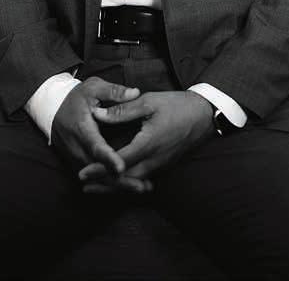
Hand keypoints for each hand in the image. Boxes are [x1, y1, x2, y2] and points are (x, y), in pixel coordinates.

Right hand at [50, 78, 150, 192]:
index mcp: (82, 127)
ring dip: (119, 185)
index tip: (121, 167)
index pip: (95, 145)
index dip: (108, 158)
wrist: (53, 109)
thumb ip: (114, 91)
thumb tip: (135, 93)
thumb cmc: (77, 98)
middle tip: (143, 186)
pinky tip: (133, 185)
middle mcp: (77, 148)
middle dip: (119, 180)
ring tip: (143, 187)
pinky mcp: (79, 164)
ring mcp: (77, 158)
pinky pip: (95, 178)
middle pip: (98, 170)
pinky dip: (112, 184)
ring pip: (98, 178)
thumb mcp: (93, 88)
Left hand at [79, 90, 215, 191]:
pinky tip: (119, 182)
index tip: (83, 173)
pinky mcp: (164, 164)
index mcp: (149, 144)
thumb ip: (122, 110)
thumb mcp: (148, 102)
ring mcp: (161, 164)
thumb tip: (97, 114)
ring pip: (135, 181)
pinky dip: (128, 182)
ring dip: (115, 185)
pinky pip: (143, 178)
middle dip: (104, 184)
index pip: (120, 162)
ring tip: (96, 187)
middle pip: (126, 179)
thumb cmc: (176, 106)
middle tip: (84, 184)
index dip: (101, 169)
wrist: (204, 115)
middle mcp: (155, 160)